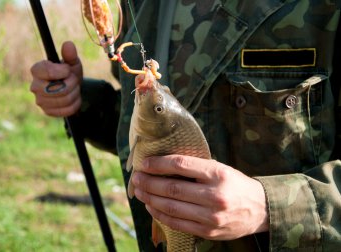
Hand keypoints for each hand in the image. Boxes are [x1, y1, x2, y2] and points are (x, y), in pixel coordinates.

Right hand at [30, 41, 82, 116]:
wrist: (71, 88)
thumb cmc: (69, 73)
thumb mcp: (71, 62)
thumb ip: (70, 55)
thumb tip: (68, 44)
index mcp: (37, 70)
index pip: (46, 71)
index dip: (62, 71)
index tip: (67, 69)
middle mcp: (35, 86)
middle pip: (59, 88)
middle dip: (72, 83)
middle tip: (73, 79)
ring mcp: (40, 101)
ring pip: (64, 100)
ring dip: (75, 93)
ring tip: (74, 88)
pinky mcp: (48, 112)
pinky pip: (67, 110)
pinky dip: (75, 104)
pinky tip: (73, 98)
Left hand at [131, 155, 268, 239]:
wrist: (260, 209)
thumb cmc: (235, 184)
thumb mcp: (220, 169)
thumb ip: (195, 168)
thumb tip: (162, 165)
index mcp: (218, 174)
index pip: (180, 165)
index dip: (158, 164)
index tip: (144, 163)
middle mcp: (214, 195)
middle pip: (172, 188)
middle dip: (149, 182)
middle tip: (136, 177)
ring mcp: (211, 216)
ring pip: (171, 207)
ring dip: (150, 198)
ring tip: (140, 191)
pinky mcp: (208, 231)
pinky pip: (177, 223)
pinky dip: (160, 214)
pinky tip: (151, 206)